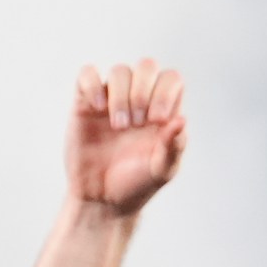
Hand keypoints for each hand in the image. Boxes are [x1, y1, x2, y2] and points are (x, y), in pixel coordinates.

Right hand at [67, 60, 187, 216]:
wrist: (103, 200)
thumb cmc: (137, 184)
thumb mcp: (162, 170)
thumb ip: (174, 146)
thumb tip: (181, 120)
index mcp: (163, 111)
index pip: (171, 79)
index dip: (166, 92)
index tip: (158, 120)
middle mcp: (139, 100)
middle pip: (147, 66)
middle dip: (143, 91)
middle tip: (138, 122)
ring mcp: (111, 100)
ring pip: (119, 71)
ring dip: (121, 95)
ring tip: (119, 126)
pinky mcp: (85, 104)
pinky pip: (86, 75)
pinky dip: (92, 84)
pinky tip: (98, 107)